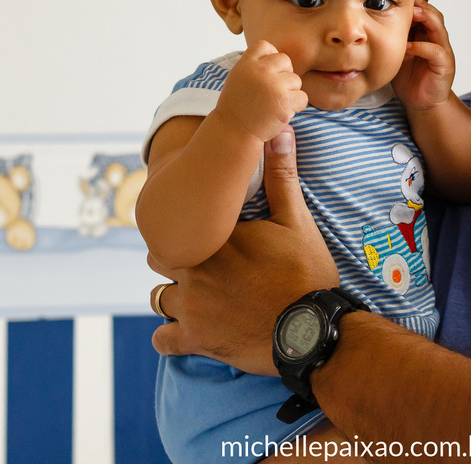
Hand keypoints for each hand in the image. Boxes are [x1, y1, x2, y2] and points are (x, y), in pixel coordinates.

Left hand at [149, 128, 338, 375]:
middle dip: (175, 258)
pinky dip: (170, 336)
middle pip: (158, 258)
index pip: (176, 225)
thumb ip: (281, 176)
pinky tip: (182, 331)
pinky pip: (164, 340)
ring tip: (194, 295)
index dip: (186, 228)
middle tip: (197, 260)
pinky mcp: (198, 340)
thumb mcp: (297, 222)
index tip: (197, 229)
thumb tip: (279, 129)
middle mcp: (194, 271)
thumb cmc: (306, 275)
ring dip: (172, 295)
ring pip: (158, 297)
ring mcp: (193, 309)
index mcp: (215, 239)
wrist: (312, 332)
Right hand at [217, 41, 308, 142]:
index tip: (265, 74)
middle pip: (285, 60)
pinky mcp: (284, 102)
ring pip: (296, 80)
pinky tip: (280, 112)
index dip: (269, 58)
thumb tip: (275, 56)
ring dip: (290, 93)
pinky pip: (302, 97)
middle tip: (272, 92)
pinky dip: (296, 106)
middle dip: (283, 75)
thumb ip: (255, 65)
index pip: (265, 46)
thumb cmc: (237, 106)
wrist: (234, 132)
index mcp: (246, 64)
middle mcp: (260, 71)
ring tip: (273, 104)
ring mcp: (273, 86)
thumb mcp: (239, 77)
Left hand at [393, 0, 455, 110]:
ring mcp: (442, 51)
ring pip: (438, 27)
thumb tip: (368, 20)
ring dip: (426, 18)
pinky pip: (435, 51)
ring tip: (412, 14)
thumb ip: (390, 36)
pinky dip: (422, 46)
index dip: (413, 2)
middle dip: (420, 5)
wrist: (420, 102)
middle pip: (433, 14)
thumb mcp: (396, 52)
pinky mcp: (444, 65)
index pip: (423, 11)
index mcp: (425, 33)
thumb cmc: (408, 77)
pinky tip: (408, 46)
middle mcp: (436, 39)